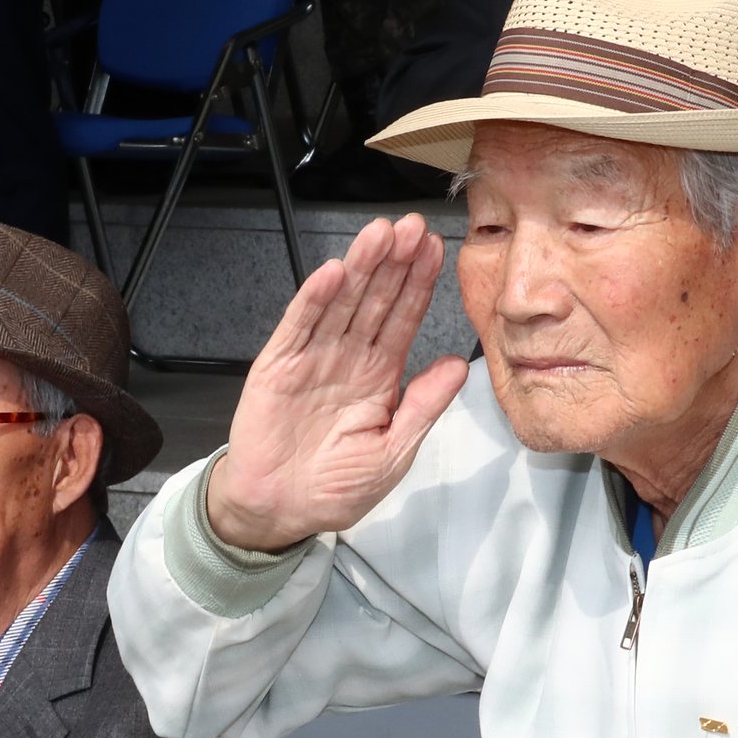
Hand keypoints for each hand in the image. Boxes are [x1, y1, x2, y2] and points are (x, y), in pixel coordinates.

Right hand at [208, 214, 468, 551]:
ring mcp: (313, 358)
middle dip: (394, 263)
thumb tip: (459, 365)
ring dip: (360, 268)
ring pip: (341, 303)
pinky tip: (333, 274)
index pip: (403, 319)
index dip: (418, 284)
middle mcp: (348, 358)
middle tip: (411, 226)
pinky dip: (314, 300)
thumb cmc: (334, 487)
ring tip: (379, 235)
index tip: (435, 249)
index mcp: (378, 376)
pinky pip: (299, 327)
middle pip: (375, 300)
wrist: (279, 510)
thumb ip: (423, 405)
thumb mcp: (394, 451)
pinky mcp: (278, 366)